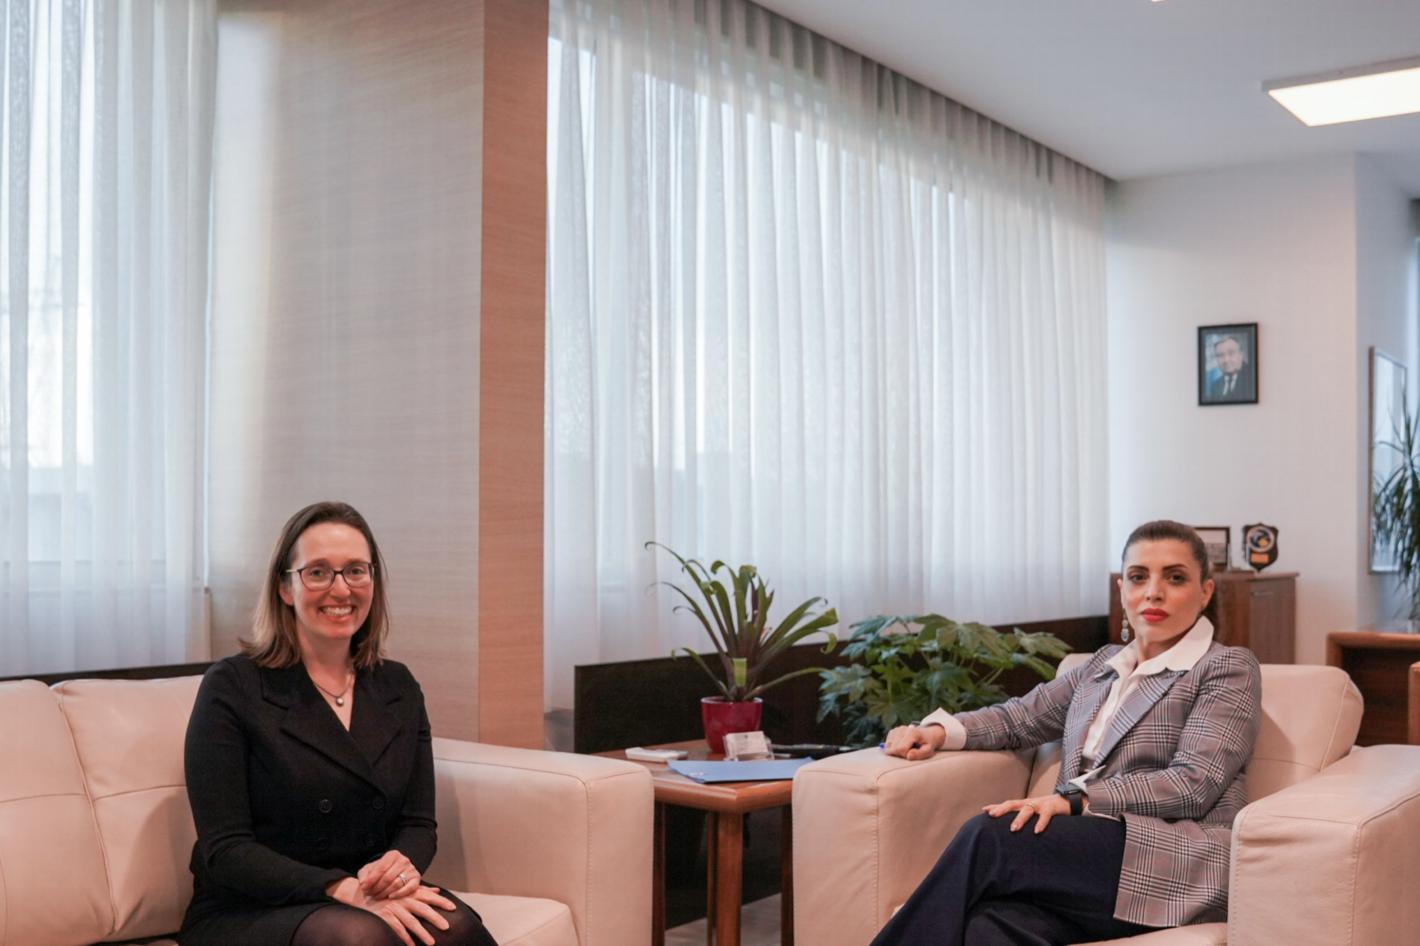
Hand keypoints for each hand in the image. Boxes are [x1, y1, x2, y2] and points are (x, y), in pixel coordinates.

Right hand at [327, 878, 455, 945]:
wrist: (364, 895)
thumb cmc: (388, 894)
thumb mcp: (404, 890)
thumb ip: (421, 891)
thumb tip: (437, 891)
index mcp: (409, 893)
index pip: (427, 896)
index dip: (440, 901)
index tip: (453, 907)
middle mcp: (403, 900)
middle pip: (422, 909)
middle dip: (435, 918)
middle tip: (446, 927)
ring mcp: (393, 908)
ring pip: (410, 922)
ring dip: (422, 933)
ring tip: (432, 942)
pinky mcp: (384, 917)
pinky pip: (396, 929)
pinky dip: (404, 937)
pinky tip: (412, 945)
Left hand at [359, 849, 420, 899]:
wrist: (394, 871)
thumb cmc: (381, 871)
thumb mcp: (369, 869)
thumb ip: (364, 875)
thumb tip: (363, 883)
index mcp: (392, 855)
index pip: (380, 868)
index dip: (371, 880)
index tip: (363, 888)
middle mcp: (403, 860)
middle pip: (388, 878)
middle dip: (376, 888)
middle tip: (369, 894)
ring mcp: (411, 869)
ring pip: (396, 884)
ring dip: (384, 893)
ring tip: (377, 896)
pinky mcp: (416, 879)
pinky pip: (409, 888)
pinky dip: (399, 894)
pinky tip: (390, 897)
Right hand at [882, 723, 944, 759]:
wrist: (927, 734)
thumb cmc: (927, 744)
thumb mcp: (928, 750)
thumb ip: (920, 754)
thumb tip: (908, 755)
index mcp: (912, 733)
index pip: (901, 749)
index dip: (905, 755)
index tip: (912, 753)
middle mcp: (902, 729)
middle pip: (894, 748)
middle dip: (900, 754)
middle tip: (910, 751)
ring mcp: (896, 729)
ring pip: (889, 747)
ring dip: (896, 751)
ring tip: (907, 748)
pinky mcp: (892, 732)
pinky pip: (887, 744)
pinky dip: (893, 748)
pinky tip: (902, 746)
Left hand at [983, 792, 1073, 833]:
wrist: (1070, 801)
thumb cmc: (1049, 809)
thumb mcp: (1035, 812)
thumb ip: (1024, 817)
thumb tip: (1012, 828)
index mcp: (1025, 804)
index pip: (1008, 804)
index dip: (996, 806)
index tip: (984, 811)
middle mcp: (1030, 803)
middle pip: (1013, 804)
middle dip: (1002, 809)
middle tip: (991, 815)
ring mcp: (1041, 804)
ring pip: (1027, 809)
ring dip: (1019, 819)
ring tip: (1013, 829)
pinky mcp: (1052, 807)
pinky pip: (1045, 815)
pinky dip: (1041, 823)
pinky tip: (1036, 831)